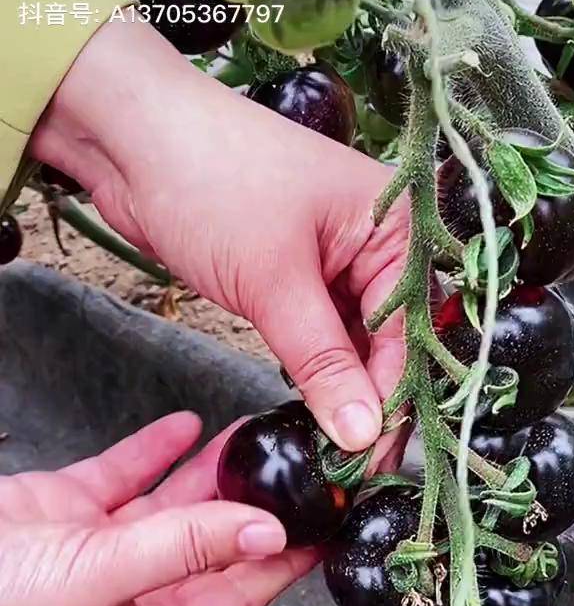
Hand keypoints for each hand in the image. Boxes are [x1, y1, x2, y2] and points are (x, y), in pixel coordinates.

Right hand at [0, 414, 316, 605]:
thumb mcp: (99, 578)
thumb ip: (182, 550)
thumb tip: (263, 532)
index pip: (237, 595)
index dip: (283, 562)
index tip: (328, 524)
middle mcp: (132, 592)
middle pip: (215, 545)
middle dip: (258, 506)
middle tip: (305, 467)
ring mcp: (100, 549)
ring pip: (175, 506)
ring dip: (216, 472)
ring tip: (263, 436)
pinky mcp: (67, 510)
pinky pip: (124, 476)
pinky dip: (155, 450)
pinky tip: (190, 426)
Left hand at [31, 19, 408, 455]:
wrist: (131, 137)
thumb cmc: (212, 182)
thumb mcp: (275, 282)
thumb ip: (324, 363)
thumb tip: (364, 434)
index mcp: (397, 224)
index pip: (410, 330)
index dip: (393, 399)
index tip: (374, 460)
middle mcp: (379, 241)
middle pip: (391, 339)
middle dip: (373, 400)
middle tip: (354, 468)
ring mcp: (338, 259)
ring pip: (356, 342)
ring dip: (345, 391)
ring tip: (335, 451)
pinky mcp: (298, 276)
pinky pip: (324, 335)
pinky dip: (318, 370)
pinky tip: (315, 409)